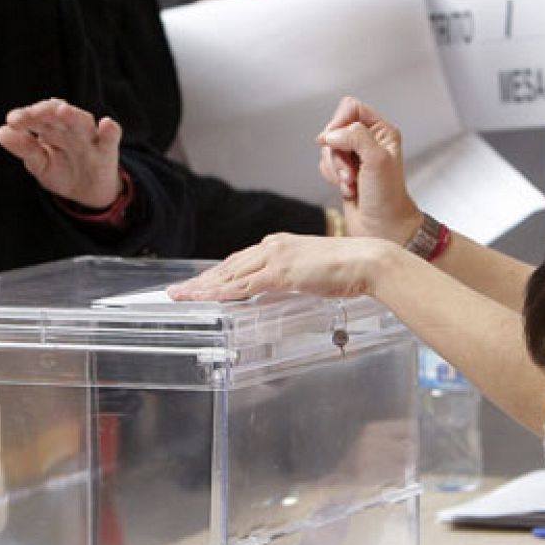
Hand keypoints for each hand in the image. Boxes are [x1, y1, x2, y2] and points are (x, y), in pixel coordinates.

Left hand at [0, 98, 122, 208]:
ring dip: (73, 115)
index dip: (25, 117)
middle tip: (29, 115)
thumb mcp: (39, 164)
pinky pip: (110, 138)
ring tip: (62, 110)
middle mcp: (70, 128)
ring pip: (82, 121)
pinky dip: (110, 131)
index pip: (37, 117)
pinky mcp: (107, 151)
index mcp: (51, 128)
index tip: (12, 121)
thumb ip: (24, 148)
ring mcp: (89, 138)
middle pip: (57, 115)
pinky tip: (106, 124)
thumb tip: (1, 132)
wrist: (88, 194)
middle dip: (43, 112)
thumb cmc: (62, 172)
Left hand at [166, 233, 398, 301]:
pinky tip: (207, 299)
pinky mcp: (281, 272)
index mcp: (279, 245)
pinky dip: (222, 293)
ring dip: (203, 287)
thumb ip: (291, 280)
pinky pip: (244, 286)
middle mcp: (272, 246)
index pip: (239, 261)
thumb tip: (279, 292)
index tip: (199, 283)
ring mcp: (275, 258)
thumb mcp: (311, 273)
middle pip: (227, 265)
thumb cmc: (347, 269)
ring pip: (230, 274)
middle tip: (177, 292)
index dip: (216, 273)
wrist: (367, 260)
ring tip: (182, 297)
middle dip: (201, 280)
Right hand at [315, 96, 420, 243]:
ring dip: (336, 168)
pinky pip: (325, 164)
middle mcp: (369, 141)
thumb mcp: (377, 159)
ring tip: (351, 183)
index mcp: (382, 132)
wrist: (383, 228)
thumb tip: (331, 134)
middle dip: (337, 152)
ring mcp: (355, 157)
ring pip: (328, 148)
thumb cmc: (388, 197)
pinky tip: (347, 189)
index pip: (351, 108)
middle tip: (351, 171)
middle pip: (336, 129)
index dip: (339, 121)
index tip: (335, 140)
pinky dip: (332, 177)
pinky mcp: (344, 172)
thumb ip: (356, 136)